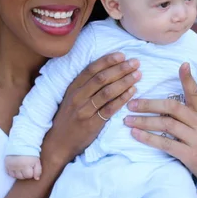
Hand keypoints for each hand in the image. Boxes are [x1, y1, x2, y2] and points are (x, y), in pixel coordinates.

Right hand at [5, 155, 41, 179]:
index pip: (29, 176)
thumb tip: (37, 179)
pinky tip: (16, 168)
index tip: (31, 167)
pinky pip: (9, 173)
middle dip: (25, 174)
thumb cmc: (30, 153)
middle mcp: (18, 167)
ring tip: (21, 168)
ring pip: (15, 176)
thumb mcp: (37, 160)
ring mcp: (11, 166)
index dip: (31, 172)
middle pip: (21, 177)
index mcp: (26, 165)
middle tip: (26, 167)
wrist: (20, 144)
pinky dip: (12, 172)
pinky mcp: (6, 165)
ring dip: (19, 174)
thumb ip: (38, 170)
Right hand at [41, 53, 140, 171]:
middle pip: (102, 78)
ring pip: (107, 92)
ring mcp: (84, 110)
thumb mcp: (72, 98)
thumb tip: (107, 70)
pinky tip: (133, 92)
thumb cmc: (69, 118)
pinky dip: (122, 99)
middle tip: (135, 62)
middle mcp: (78, 97)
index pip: (92, 69)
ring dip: (125, 81)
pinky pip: (110, 109)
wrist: (58, 142)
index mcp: (73, 88)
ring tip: (138, 75)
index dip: (107, 60)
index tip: (122, 55)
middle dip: (120, 68)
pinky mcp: (92, 123)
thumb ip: (85, 85)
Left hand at [124, 63, 196, 187]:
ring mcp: (196, 139)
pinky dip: (148, 139)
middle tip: (131, 103)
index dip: (188, 79)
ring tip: (128, 119)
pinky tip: (136, 135)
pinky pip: (166, 144)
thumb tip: (174, 106)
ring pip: (166, 125)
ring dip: (144, 121)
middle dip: (149, 104)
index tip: (182, 64)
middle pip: (172, 107)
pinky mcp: (190, 155)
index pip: (195, 93)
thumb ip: (194, 116)